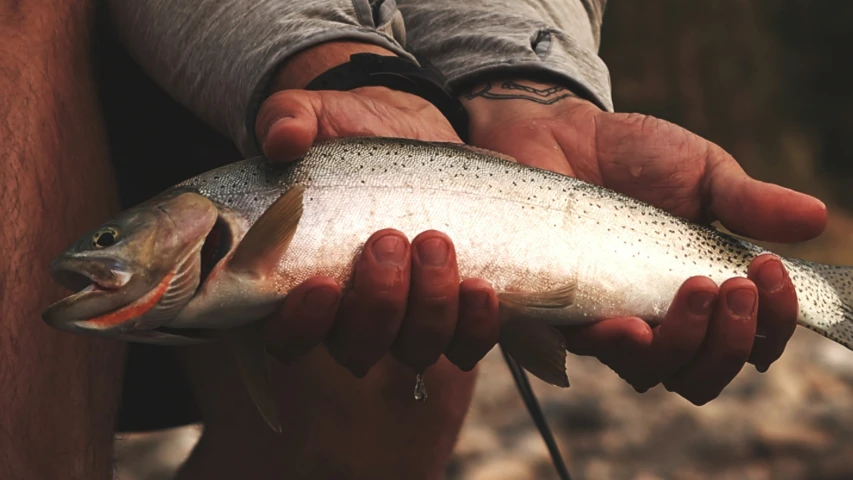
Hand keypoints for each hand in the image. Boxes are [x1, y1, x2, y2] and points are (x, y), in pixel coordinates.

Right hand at [253, 42, 499, 376]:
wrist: (408, 132)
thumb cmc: (348, 134)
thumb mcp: (315, 116)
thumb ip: (286, 119)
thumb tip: (282, 137)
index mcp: (302, 284)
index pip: (286, 335)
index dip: (302, 324)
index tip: (323, 284)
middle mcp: (352, 315)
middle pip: (357, 349)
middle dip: (378, 303)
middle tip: (389, 240)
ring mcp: (407, 320)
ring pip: (415, 348)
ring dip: (429, 306)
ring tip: (435, 243)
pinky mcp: (456, 313)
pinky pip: (467, 343)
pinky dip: (476, 324)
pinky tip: (481, 288)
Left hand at [461, 79, 824, 403]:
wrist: (562, 133)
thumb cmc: (635, 157)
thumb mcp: (702, 173)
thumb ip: (749, 203)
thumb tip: (814, 219)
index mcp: (701, 294)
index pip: (748, 340)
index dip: (771, 325)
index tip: (771, 275)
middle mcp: (657, 318)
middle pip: (700, 375)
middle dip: (731, 342)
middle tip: (735, 286)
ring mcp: (607, 319)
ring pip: (649, 373)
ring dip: (685, 343)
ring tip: (698, 288)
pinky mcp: (559, 311)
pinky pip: (585, 348)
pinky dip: (616, 343)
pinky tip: (632, 323)